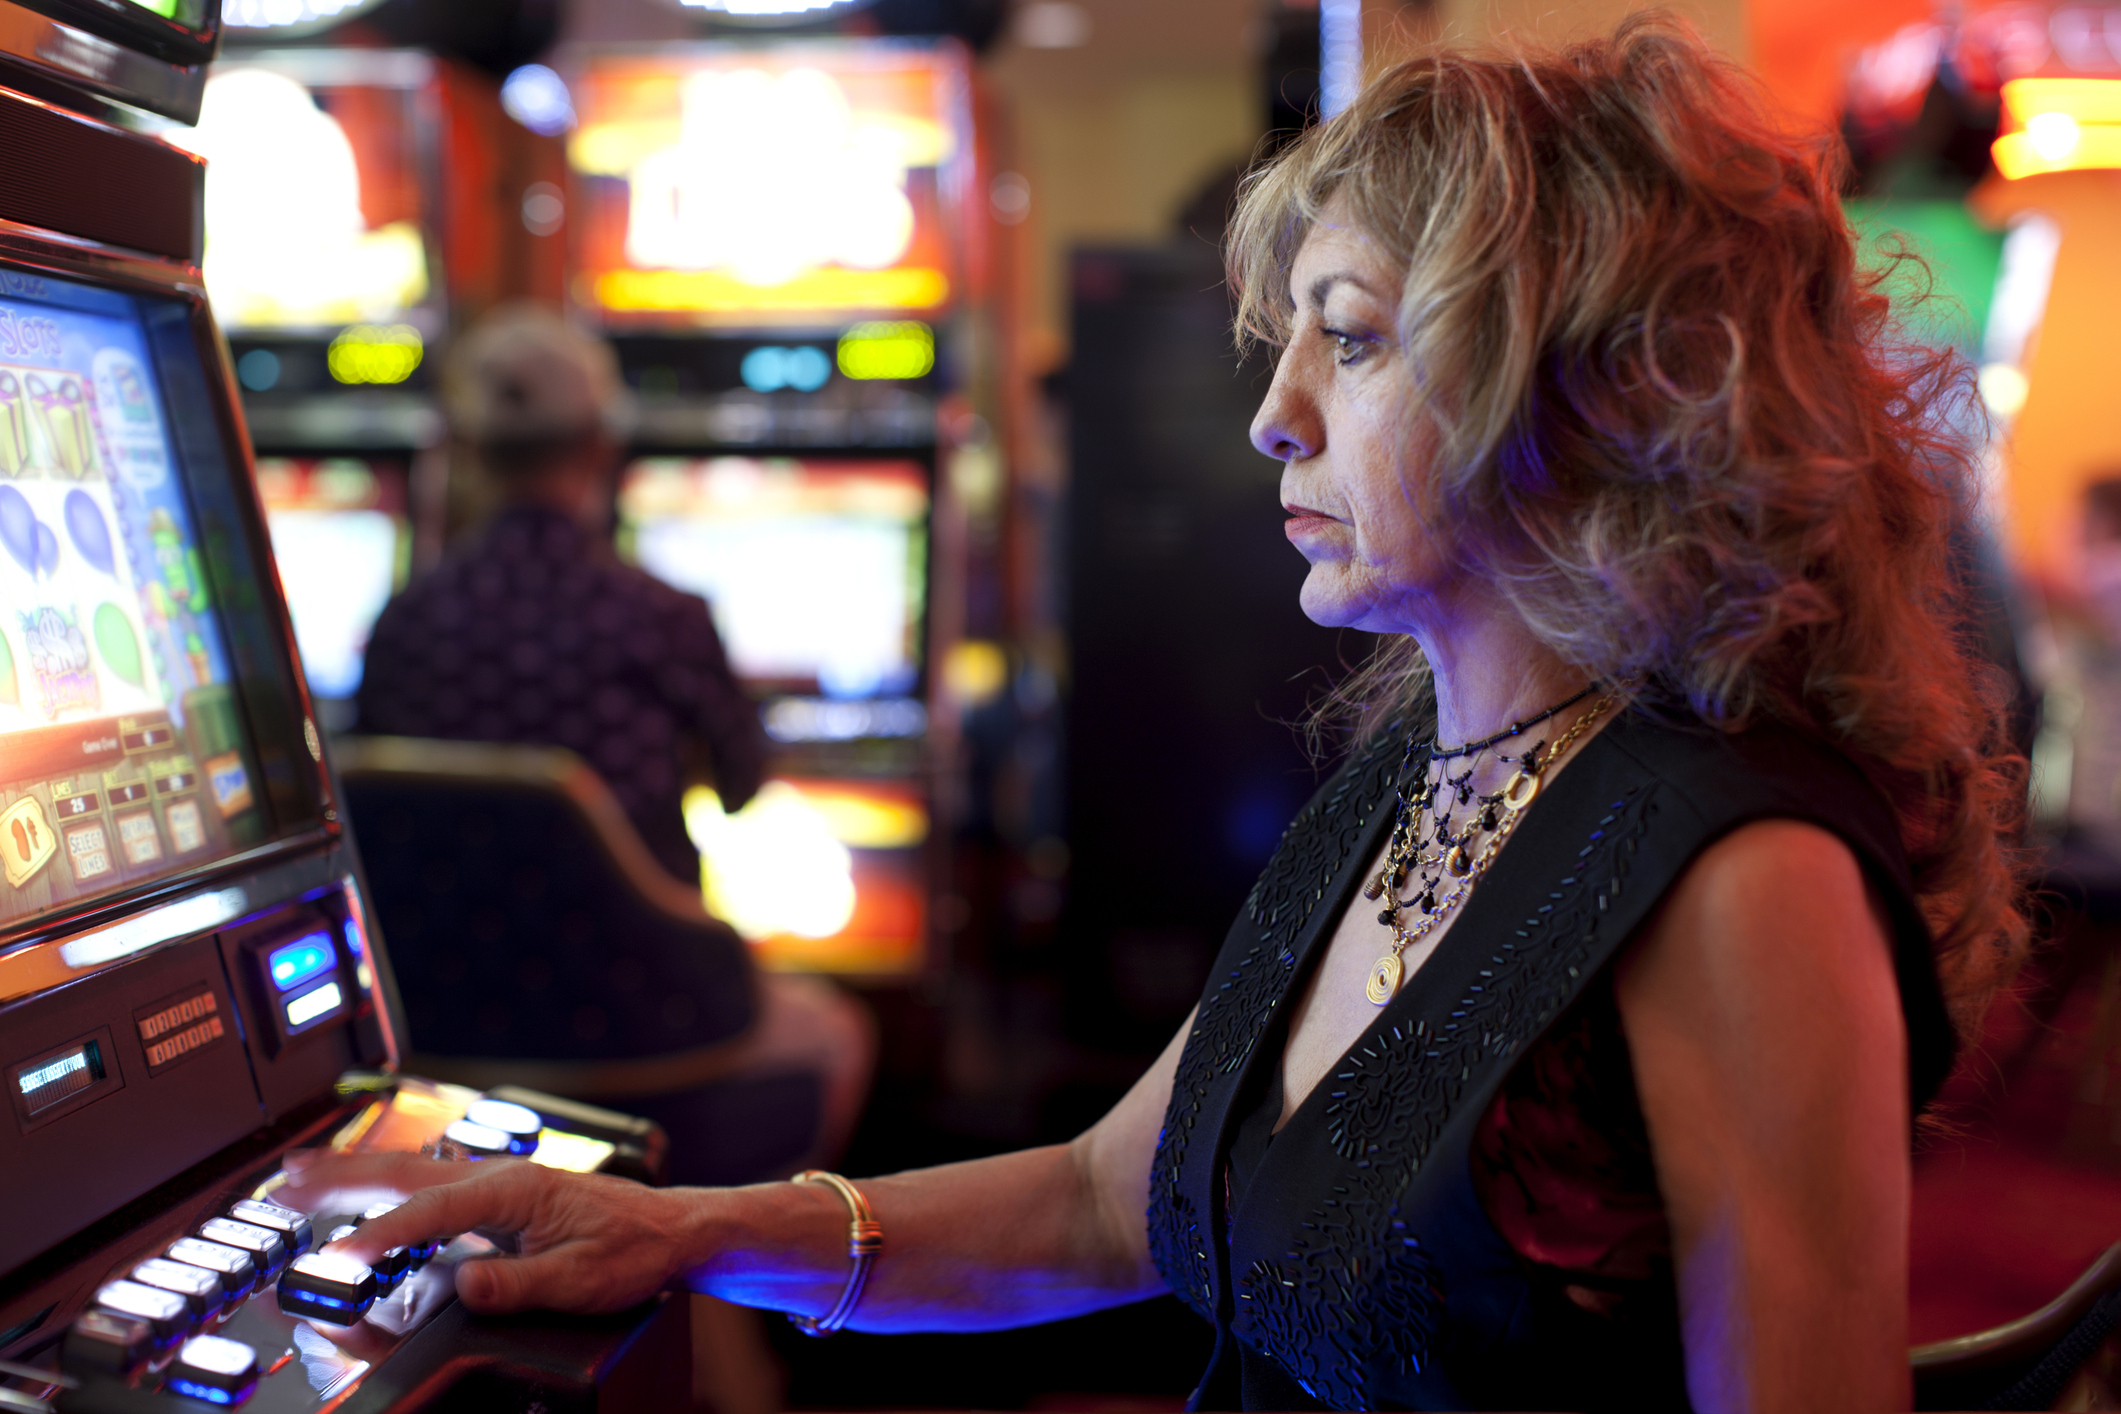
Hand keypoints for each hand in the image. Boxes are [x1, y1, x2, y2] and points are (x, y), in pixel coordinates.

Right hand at [276, 1151, 702, 1314]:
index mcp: (515, 1189)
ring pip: (412, 1176)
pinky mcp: (498, 1199)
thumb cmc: (634, 1249)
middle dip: (341, 1177)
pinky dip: (387, 1191)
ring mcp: (496, 1185)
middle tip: (282, 1181)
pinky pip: (429, 1190)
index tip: (336, 1255)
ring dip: (354, 1176)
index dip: (380, 1234)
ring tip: (298, 1178)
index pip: (431, 1212)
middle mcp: (499, 1178)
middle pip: (405, 1174)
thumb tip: (465, 1284)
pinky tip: (361, 1198)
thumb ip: (520, 1283)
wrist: (672, 1230)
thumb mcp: (581, 1278)